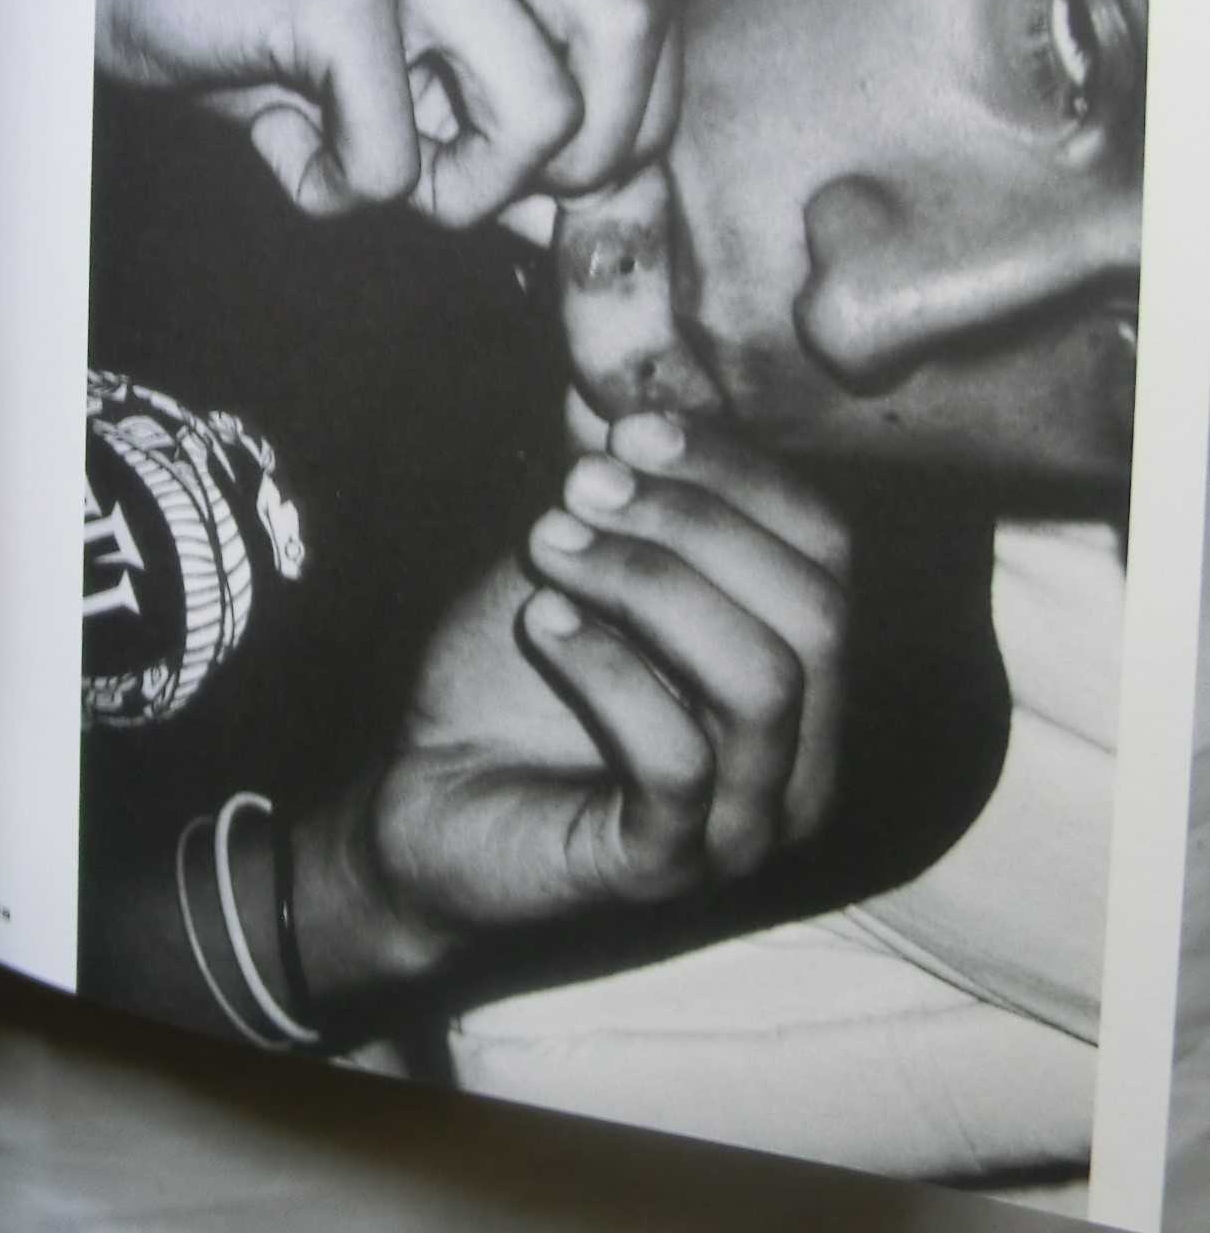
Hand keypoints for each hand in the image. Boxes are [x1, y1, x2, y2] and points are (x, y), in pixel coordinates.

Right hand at [97, 0, 676, 225]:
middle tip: (492, 189)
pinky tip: (292, 149)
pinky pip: (401, 153)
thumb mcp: (393, 47)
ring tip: (373, 170)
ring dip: (462, 190)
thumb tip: (584, 205)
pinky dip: (345, 189)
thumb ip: (490, 96)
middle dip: (586, 150)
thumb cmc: (248, 15)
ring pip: (541, 109)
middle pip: (635, 30)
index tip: (556, 178)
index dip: (629, 113)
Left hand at [352, 415, 847, 969]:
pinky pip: (677, 763)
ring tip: (548, 541)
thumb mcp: (565, 566)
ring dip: (650, 585)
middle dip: (698, 524)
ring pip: (763, 682)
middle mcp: (802, 759)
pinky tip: (543, 620)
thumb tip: (613, 378)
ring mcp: (743, 825)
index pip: (830, 555)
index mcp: (802, 677)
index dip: (741, 477)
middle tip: (584, 485)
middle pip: (818, 613)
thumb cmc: (507, 684)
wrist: (418, 804)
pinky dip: (609, 672)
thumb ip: (608, 492)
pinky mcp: (664, 870)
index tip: (632, 428)